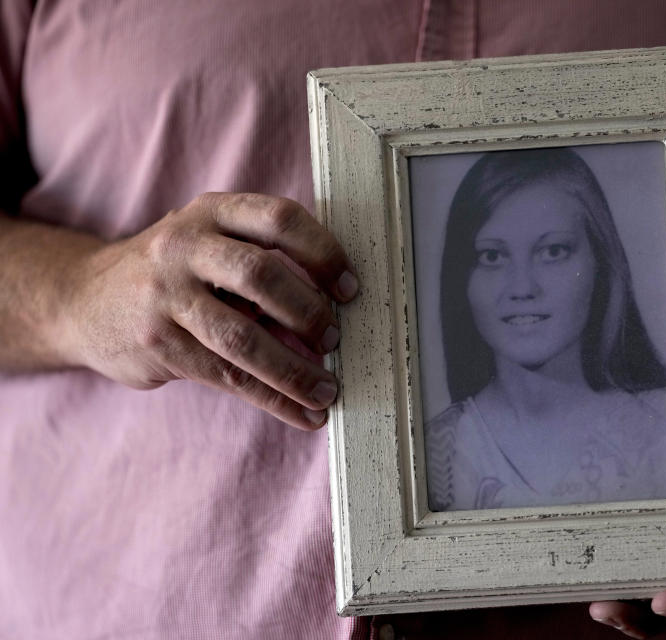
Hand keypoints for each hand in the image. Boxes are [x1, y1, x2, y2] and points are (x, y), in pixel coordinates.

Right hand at [60, 192, 357, 430]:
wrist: (84, 300)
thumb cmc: (174, 272)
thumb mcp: (209, 242)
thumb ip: (261, 259)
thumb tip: (336, 307)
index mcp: (212, 211)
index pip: (279, 219)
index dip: (323, 253)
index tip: (350, 289)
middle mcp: (184, 246)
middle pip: (262, 276)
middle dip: (309, 313)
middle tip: (334, 339)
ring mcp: (166, 295)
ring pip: (243, 338)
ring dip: (295, 370)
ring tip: (327, 390)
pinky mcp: (159, 344)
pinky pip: (228, 377)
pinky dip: (273, 399)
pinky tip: (304, 413)